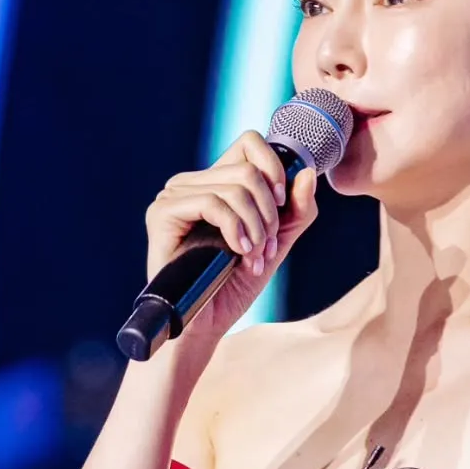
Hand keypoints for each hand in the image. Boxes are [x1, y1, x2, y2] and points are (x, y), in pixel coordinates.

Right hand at [142, 130, 319, 342]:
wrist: (205, 325)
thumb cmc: (234, 286)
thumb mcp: (276, 244)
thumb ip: (296, 211)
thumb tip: (307, 173)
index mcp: (216, 182)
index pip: (250, 143)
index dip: (275, 169)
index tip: (282, 208)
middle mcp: (192, 183)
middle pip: (249, 170)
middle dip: (270, 214)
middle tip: (267, 247)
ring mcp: (174, 195)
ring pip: (236, 187)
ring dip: (256, 228)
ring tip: (252, 256)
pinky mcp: (162, 212)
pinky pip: (213, 202)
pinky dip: (235, 229)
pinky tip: (238, 252)